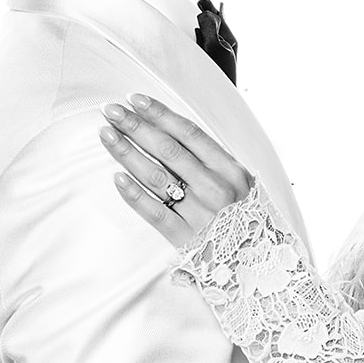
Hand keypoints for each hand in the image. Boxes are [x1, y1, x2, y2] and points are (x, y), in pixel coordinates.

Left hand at [100, 96, 252, 244]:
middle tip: (112, 111)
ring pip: (156, 176)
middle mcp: (215, 188)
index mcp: (231, 170)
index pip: (189, 133)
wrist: (256, 261)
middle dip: (136, 126)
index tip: (136, 100)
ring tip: (107, 135)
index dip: (160, 114)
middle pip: (168, 149)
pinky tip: (117, 177)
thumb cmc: (242, 217)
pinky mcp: (184, 237)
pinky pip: (154, 212)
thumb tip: (173, 130)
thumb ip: (213, 159)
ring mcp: (199, 212)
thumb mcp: (240, 183)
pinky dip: (134, 193)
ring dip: (127, 152)